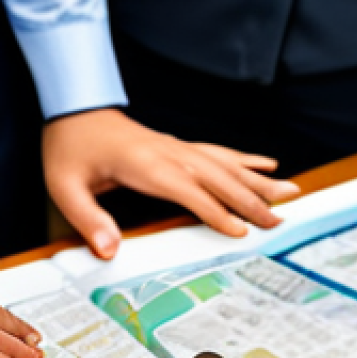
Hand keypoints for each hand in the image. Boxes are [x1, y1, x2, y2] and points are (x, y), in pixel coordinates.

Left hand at [42, 109, 299, 259]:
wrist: (73, 106)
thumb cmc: (69, 148)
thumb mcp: (64, 187)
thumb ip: (88, 219)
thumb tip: (108, 251)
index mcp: (145, 164)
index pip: (189, 190)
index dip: (215, 211)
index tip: (240, 231)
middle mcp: (169, 152)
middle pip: (219, 177)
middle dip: (252, 200)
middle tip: (280, 221)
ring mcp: (177, 146)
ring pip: (227, 164)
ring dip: (260, 180)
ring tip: (292, 192)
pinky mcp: (179, 145)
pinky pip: (219, 152)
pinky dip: (247, 159)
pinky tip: (268, 164)